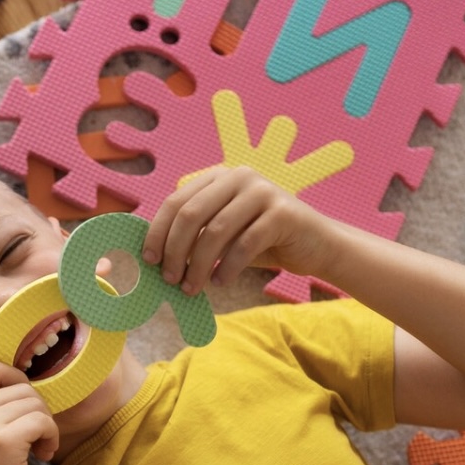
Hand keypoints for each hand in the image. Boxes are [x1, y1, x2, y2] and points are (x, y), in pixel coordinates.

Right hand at [0, 362, 57, 464]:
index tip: (27, 406)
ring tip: (39, 450)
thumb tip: (21, 382)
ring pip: (35, 403)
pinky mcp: (6, 440)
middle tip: (36, 438)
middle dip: (37, 410)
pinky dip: (52, 437)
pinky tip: (43, 456)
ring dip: (46, 426)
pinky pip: (43, 421)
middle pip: (21, 387)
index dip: (17, 380)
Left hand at [141, 166, 337, 293]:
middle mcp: (239, 176)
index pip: (176, 201)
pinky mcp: (283, 213)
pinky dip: (227, 268)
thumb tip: (155, 255)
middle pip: (191, 214)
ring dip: (198, 265)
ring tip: (192, 288)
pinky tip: (221, 282)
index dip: (158, 232)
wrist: (315, 245)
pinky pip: (244, 244)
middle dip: (175, 251)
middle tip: (169, 279)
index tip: (149, 260)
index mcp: (219, 176)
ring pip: (216, 231)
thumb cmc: (262, 242)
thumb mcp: (223, 234)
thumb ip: (195, 235)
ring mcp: (263, 191)